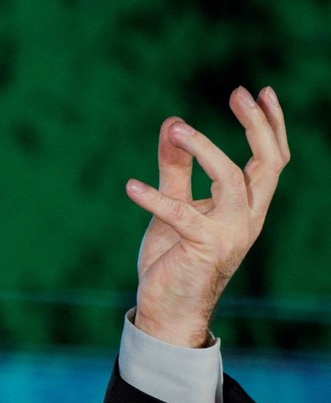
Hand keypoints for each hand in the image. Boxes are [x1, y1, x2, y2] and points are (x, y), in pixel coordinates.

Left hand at [126, 86, 289, 347]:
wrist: (168, 310)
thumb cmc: (175, 259)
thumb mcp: (174, 206)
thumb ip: (176, 168)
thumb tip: (172, 123)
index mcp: (246, 207)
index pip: (272, 160)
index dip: (271, 125)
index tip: (259, 91)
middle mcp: (247, 219)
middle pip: (268, 163)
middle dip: (257, 126)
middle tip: (238, 93)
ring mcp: (229, 234)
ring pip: (233, 179)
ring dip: (206, 150)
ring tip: (178, 129)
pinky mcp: (203, 249)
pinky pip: (181, 214)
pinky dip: (155, 197)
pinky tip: (130, 187)